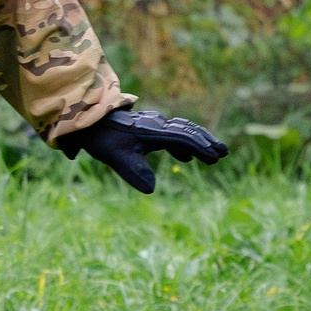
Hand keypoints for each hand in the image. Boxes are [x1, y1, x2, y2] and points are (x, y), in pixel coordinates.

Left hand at [57, 108, 228, 193]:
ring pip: (181, 131)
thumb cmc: (103, 139)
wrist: (86, 121)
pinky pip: (171, 134)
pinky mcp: (146, 129)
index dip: (200, 148)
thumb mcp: (117, 157)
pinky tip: (185, 157)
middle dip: (206, 141)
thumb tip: (151, 189)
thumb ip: (134, 172)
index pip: (183, 138)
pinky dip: (183, 144)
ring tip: (212, 155)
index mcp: (153, 131)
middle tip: (224, 152)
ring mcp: (152, 125)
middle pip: (187, 131)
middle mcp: (156, 125)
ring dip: (197, 142)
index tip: (216, 157)